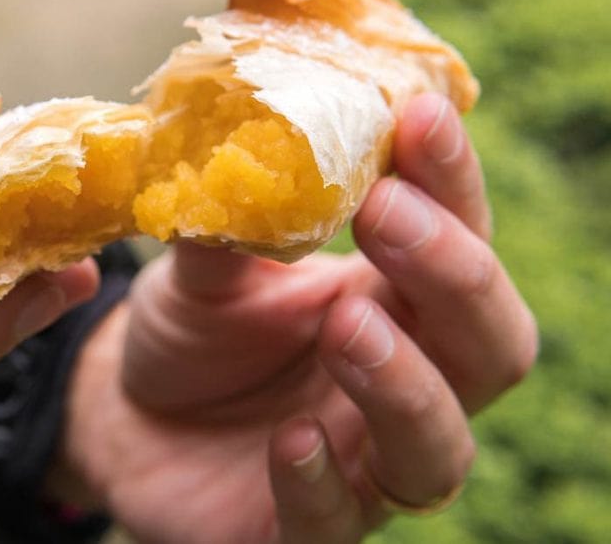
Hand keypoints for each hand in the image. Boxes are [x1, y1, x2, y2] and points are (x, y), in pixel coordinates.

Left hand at [55, 93, 536, 542]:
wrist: (128, 415)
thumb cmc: (192, 331)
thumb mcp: (203, 265)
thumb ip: (227, 216)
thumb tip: (242, 142)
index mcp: (391, 300)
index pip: (459, 239)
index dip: (452, 181)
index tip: (417, 116)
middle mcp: (401, 381)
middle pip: (491, 345)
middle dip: (454, 275)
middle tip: (387, 213)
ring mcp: (361, 462)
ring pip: (441, 448)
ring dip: (407, 383)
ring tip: (347, 325)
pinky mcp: (307, 526)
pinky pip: (339, 523)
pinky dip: (321, 483)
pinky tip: (290, 439)